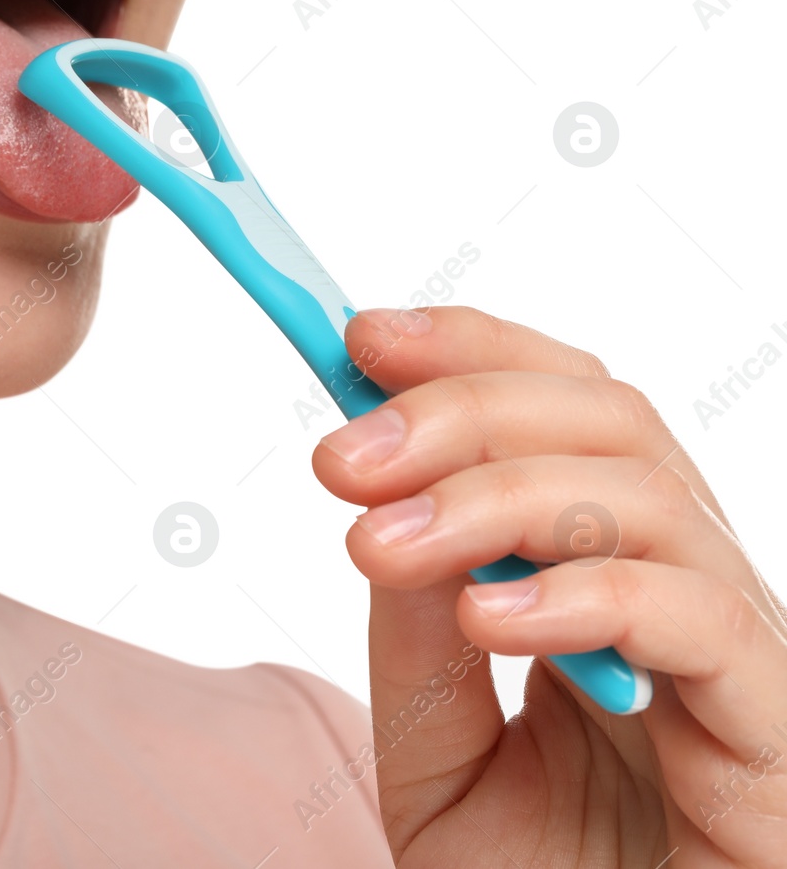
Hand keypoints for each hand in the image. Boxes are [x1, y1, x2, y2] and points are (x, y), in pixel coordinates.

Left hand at [311, 306, 786, 866]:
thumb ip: (413, 636)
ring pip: (648, 494)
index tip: (360, 337)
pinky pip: (698, 617)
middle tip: (341, 456)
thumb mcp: (432, 746)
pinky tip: (485, 617)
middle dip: (462, 410)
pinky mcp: (775, 729)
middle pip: (607, 419)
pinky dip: (583, 594)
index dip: (472, 352)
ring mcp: (739, 652)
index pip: (564, 408)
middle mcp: (682, 585)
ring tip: (377, 544)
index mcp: (606, 570)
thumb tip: (384, 509)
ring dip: (495, 495)